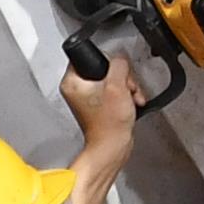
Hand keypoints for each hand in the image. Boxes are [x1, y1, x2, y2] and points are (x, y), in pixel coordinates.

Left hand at [58, 53, 142, 174]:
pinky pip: (115, 91)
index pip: (86, 56)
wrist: (113, 147)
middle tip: (126, 87)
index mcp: (72, 82)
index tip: (115, 71)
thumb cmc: (109, 124)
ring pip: (113, 80)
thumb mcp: (117, 85)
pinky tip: (132, 103)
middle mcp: (77, 90)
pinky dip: (126, 95)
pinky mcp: (100, 106)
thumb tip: (120, 59)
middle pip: (104, 68)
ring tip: (131, 97)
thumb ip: (118, 65)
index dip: (106, 61)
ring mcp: (89, 98)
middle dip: (122, 78)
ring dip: (127, 87)